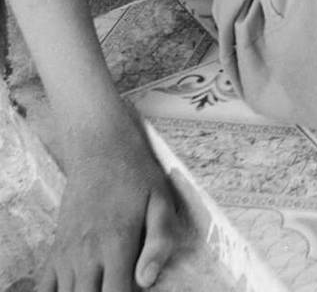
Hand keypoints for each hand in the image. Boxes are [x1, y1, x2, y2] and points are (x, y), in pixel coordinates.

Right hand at [42, 112, 181, 291]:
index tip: (136, 291)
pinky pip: (44, 290)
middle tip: (119, 285)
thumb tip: (148, 280)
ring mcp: (66, 256)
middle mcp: (86, 255)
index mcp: (117, 244)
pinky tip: (74, 287)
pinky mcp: (55, 252)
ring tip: (102, 284)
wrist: (100, 150)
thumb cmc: (136, 175)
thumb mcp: (162, 200)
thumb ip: (160, 241)